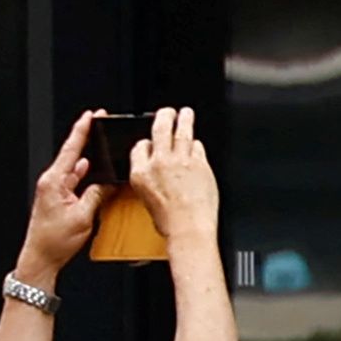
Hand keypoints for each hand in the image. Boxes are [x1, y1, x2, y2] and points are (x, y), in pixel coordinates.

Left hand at [21, 117, 109, 280]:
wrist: (40, 258)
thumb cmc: (54, 241)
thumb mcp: (83, 216)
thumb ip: (97, 195)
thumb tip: (107, 183)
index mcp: (54, 182)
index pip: (70, 149)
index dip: (82, 130)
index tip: (91, 116)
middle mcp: (51, 183)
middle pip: (72, 155)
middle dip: (87, 140)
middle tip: (102, 126)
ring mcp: (53, 190)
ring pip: (74, 169)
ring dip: (89, 160)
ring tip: (103, 149)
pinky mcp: (57, 199)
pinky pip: (74, 181)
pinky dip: (85, 176)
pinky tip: (94, 172)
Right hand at [127, 108, 219, 248]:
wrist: (189, 228)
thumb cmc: (169, 221)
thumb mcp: (146, 198)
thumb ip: (150, 178)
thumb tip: (156, 169)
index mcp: (141, 173)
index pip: (140, 147)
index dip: (146, 142)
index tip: (150, 141)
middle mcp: (159, 162)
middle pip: (160, 130)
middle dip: (163, 117)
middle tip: (167, 112)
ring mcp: (181, 161)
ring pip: (182, 132)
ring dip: (184, 119)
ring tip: (186, 113)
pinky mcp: (200, 164)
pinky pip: (198, 147)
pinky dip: (197, 144)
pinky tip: (197, 143)